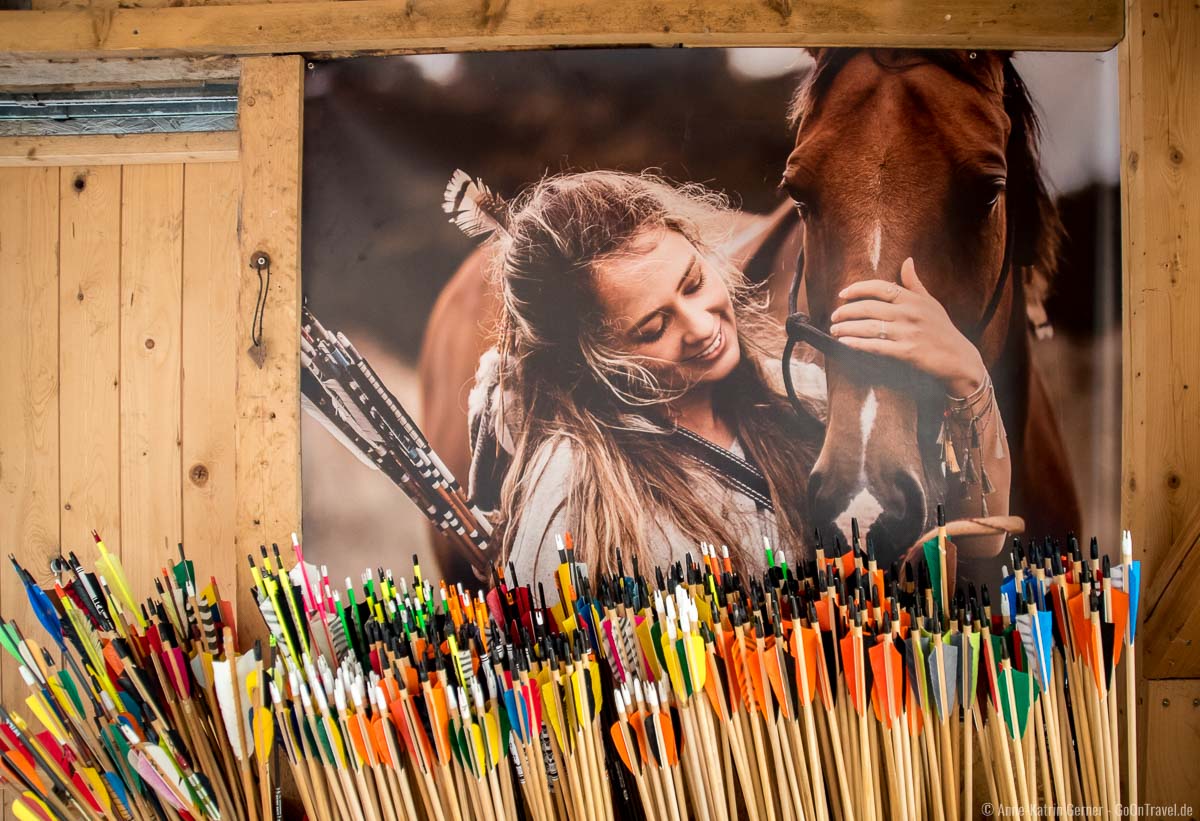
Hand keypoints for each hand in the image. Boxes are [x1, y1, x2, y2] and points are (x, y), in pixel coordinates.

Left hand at [828, 257, 985, 397]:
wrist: (958, 358)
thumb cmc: (942, 329)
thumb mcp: (931, 303)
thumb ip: (914, 284)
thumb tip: (907, 260)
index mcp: (913, 299)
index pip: (880, 287)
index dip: (858, 289)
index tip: (842, 294)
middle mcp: (909, 313)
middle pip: (869, 307)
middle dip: (846, 311)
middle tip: (834, 316)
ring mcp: (908, 333)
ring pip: (869, 327)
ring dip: (847, 328)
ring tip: (834, 330)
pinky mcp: (907, 352)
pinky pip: (876, 346)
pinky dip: (858, 344)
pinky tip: (845, 343)